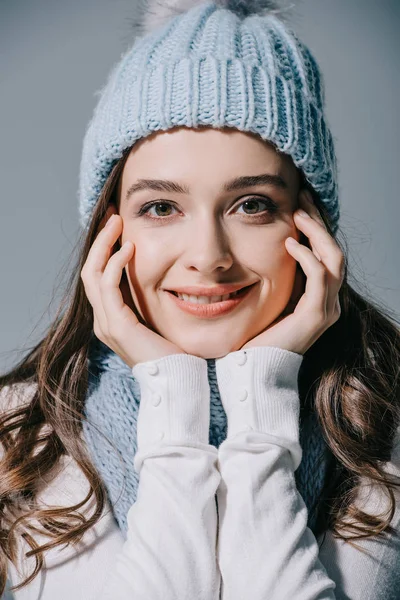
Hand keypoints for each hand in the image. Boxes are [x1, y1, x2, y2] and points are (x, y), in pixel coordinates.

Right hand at [80, 206, 186, 368]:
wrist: (178, 380)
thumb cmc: (174, 351)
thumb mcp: (159, 318)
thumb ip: (152, 300)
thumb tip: (164, 274)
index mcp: (111, 319)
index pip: (98, 276)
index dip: (104, 249)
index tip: (117, 225)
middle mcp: (103, 321)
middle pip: (90, 271)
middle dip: (100, 241)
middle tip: (114, 216)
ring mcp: (106, 324)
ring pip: (93, 274)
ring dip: (104, 245)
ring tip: (118, 223)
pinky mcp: (117, 325)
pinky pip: (108, 286)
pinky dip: (115, 264)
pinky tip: (129, 248)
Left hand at [241, 189, 344, 355]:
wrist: (255, 368)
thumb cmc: (258, 335)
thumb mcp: (272, 297)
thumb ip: (280, 276)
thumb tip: (274, 244)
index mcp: (319, 297)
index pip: (326, 253)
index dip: (316, 226)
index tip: (300, 201)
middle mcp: (329, 301)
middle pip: (335, 251)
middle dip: (319, 222)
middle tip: (301, 198)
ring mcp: (326, 309)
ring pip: (334, 259)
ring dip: (316, 233)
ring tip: (298, 215)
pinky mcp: (315, 316)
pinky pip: (320, 278)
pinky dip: (307, 257)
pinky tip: (289, 243)